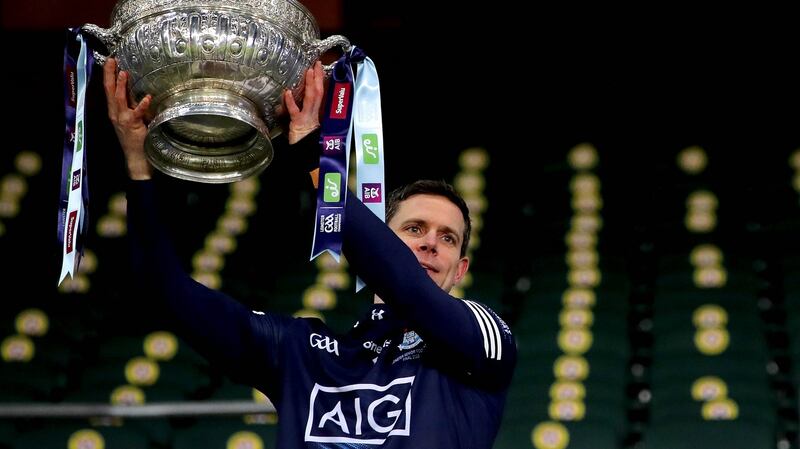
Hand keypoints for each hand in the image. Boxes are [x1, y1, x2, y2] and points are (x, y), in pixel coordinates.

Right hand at [103, 58, 152, 179]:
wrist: (135, 156)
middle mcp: (115, 113)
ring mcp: (122, 119)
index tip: (110, 61)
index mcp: (114, 111)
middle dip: (110, 75)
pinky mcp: (132, 125)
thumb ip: (131, 106)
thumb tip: (138, 91)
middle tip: (112, 60)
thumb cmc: (135, 138)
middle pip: (110, 91)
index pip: (109, 90)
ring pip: (119, 99)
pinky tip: (147, 97)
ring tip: (124, 73)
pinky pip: (136, 113)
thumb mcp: (130, 118)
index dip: (109, 75)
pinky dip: (141, 105)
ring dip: (121, 86)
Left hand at [283, 61, 323, 144]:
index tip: (320, 67)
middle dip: (318, 78)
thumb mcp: (313, 124)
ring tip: (309, 72)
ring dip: (310, 85)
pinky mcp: (299, 124)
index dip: (322, 79)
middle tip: (316, 64)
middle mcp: (317, 114)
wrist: (305, 153)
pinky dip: (291, 102)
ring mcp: (308, 118)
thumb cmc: (308, 139)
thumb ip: (312, 111)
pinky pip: (295, 112)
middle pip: (319, 93)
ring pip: (311, 99)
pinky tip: (287, 92)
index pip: (323, 93)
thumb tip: (308, 97)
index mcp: (320, 113)